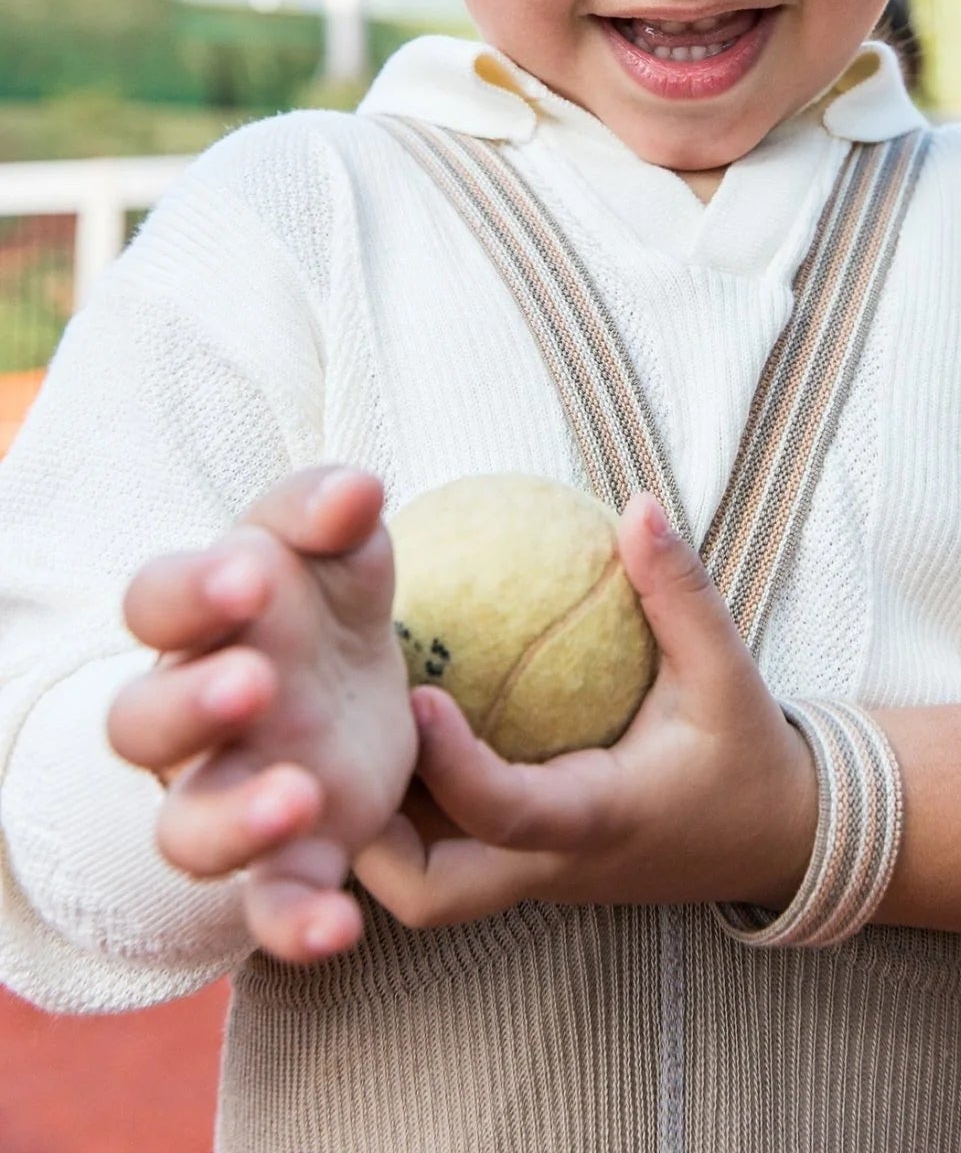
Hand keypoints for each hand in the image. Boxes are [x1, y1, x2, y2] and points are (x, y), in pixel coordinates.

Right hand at [107, 466, 418, 963]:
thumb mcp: (339, 543)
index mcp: (199, 623)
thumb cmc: (326, 595)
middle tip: (254, 682)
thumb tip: (358, 489)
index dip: (191, 592)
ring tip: (300, 794)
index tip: (252, 576)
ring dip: (233, 821)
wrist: (362, 676)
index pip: (155, 603)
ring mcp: (233, 792)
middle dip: (190, 705)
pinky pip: (270, 904)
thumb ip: (333, 510)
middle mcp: (194, 717)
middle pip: (142, 725)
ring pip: (186, 832)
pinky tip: (341, 927)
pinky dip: (294, 926)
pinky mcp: (292, 855)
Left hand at [352, 496, 816, 929]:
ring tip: (337, 724)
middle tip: (332, 743)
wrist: (772, 841)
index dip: (454, 768)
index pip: (509, 815)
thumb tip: (636, 505)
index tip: (419, 696)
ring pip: (417, 882)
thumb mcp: (728, 672)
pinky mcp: (518, 863)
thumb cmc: (745, 755)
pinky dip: (403, 803)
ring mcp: (525, 873)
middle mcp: (545, 863)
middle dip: (366, 842)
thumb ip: (681, 594)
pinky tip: (379, 720)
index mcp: (596, 821)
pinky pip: (441, 846)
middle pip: (428, 893)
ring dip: (372, 822)